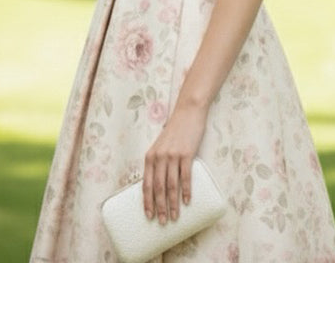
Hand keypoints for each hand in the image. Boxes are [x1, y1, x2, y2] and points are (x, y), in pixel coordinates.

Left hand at [142, 103, 206, 225]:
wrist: (188, 112)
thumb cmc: (175, 131)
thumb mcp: (161, 146)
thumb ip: (158, 162)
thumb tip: (159, 185)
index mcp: (150, 157)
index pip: (146, 184)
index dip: (147, 201)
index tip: (148, 216)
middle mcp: (159, 157)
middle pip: (158, 188)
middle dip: (159, 207)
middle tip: (161, 222)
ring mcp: (172, 156)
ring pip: (171, 185)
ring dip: (172, 203)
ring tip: (174, 216)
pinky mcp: (186, 154)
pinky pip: (185, 176)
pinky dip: (186, 191)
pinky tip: (187, 201)